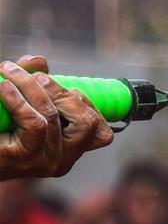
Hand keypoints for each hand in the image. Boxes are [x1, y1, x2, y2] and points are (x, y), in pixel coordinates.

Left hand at [0, 55, 113, 178]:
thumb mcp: (24, 103)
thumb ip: (36, 81)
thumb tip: (38, 61)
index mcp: (70, 151)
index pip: (102, 134)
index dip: (89, 105)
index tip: (66, 88)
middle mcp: (63, 160)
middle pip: (86, 122)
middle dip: (62, 91)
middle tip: (35, 76)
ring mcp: (45, 162)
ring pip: (53, 116)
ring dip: (31, 86)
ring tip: (10, 72)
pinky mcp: (24, 158)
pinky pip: (34, 122)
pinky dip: (18, 100)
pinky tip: (4, 87)